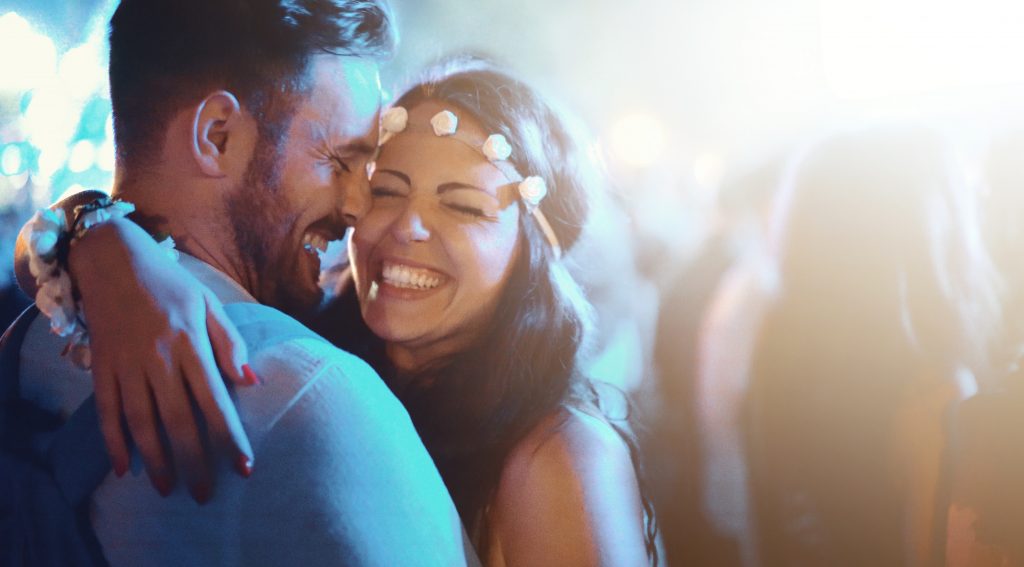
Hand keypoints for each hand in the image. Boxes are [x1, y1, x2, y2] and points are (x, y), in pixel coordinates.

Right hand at [70, 218, 255, 502]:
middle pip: (179, 420)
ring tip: (170, 489)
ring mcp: (127, 364)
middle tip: (206, 493)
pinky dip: (114, 441)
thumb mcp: (208, 303)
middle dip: (195, 460)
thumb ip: (230, 343)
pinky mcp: (102, 367)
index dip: (229, 437)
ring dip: (156, 459)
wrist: (112, 259)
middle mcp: (158, 357)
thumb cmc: (170, 283)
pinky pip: (107, 411)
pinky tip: (125, 467)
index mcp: (190, 342)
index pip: (215, 400)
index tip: (244, 466)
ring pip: (142, 421)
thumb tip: (251, 381)